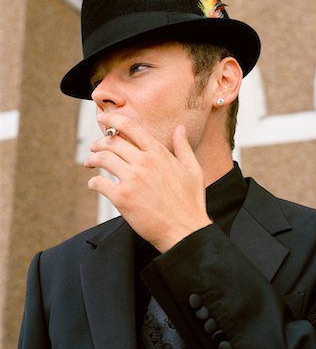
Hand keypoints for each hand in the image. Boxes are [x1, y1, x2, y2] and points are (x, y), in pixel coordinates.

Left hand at [84, 114, 211, 251]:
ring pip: (102, 158)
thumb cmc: (191, 202)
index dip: (113, 119)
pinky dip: (93, 182)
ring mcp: (132, 179)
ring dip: (92, 159)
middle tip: (94, 147)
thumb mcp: (193, 170)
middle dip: (99, 142)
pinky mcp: (122, 198)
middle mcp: (144, 162)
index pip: (130, 127)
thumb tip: (180, 129)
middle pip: (112, 142)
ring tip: (90, 162)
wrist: (185, 230)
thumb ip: (183, 147)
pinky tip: (95, 183)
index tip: (103, 118)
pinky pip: (99, 183)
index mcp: (158, 153)